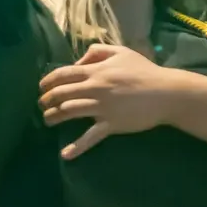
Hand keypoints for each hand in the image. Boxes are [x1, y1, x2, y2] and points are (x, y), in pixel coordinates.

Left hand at [39, 44, 179, 158]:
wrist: (165, 92)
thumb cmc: (144, 71)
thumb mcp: (121, 52)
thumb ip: (97, 52)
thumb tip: (78, 61)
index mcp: (96, 71)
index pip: (64, 74)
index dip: (48, 80)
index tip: (41, 87)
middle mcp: (94, 88)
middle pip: (62, 93)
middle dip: (47, 100)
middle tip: (41, 105)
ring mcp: (101, 107)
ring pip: (69, 112)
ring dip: (53, 117)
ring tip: (47, 120)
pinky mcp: (111, 124)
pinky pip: (90, 136)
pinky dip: (76, 147)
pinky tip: (65, 154)